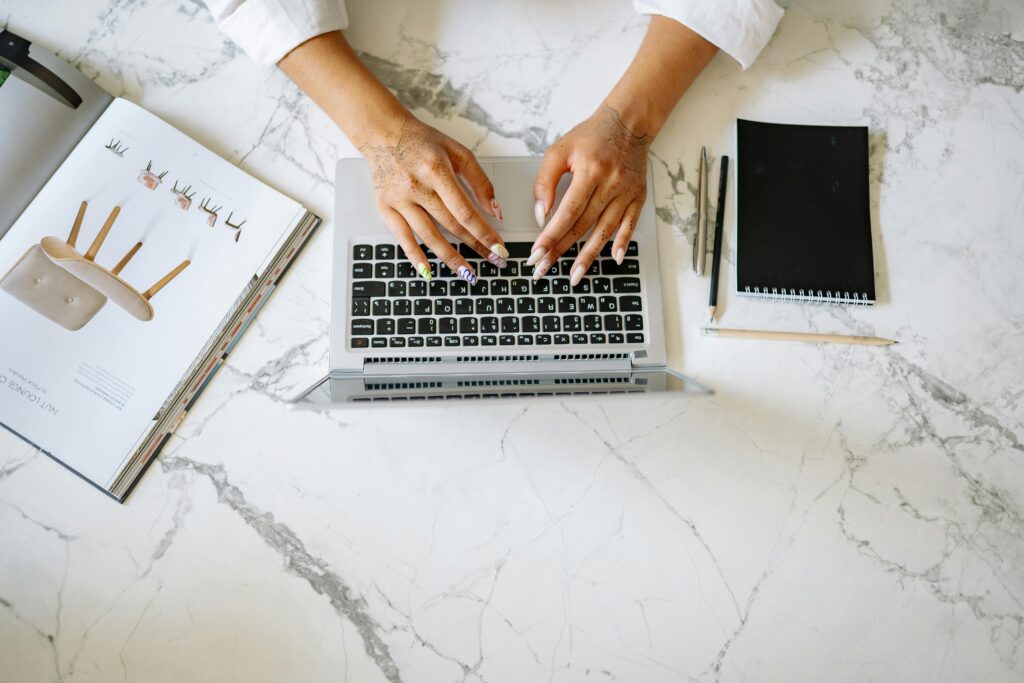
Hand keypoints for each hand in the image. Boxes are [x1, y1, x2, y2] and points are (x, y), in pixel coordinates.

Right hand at [360, 115, 507, 283]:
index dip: (484, 232)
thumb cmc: (422, 142)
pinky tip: (428, 272)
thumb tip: (495, 211)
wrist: (382, 133)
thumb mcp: (457, 152)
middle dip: (475, 246)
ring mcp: (399, 199)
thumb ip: (479, 181)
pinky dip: (415, 257)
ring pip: (429, 236)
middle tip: (493, 261)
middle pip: (451, 225)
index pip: (465, 210)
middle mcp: (416, 186)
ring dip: (451, 258)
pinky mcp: (385, 207)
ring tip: (468, 273)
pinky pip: (402, 237)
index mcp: (436, 170)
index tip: (499, 247)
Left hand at [529, 105, 649, 283]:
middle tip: (544, 269)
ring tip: (574, 275)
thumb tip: (540, 215)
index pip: (566, 213)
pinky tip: (615, 258)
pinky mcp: (638, 196)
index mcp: (590, 172)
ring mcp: (627, 192)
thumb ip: (545, 181)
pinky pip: (630, 224)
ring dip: (589, 256)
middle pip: (582, 226)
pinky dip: (623, 242)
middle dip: (561, 250)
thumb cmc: (591, 136)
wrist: (628, 122)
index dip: (550, 236)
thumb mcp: (559, 150)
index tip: (536, 254)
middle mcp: (610, 184)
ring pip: (605, 231)